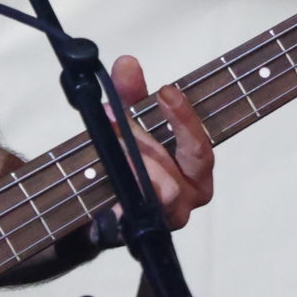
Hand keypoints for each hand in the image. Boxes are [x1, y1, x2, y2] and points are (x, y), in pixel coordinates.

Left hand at [109, 54, 214, 228]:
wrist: (95, 201)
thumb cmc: (127, 157)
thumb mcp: (128, 119)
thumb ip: (130, 93)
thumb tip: (127, 63)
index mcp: (197, 171)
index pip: (201, 147)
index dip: (184, 118)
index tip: (164, 91)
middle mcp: (188, 198)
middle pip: (178, 174)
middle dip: (146, 144)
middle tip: (115, 117)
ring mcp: (163, 220)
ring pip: (157, 195)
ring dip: (130, 165)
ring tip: (106, 143)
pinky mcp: (133, 233)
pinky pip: (126, 218)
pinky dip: (113, 196)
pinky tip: (100, 178)